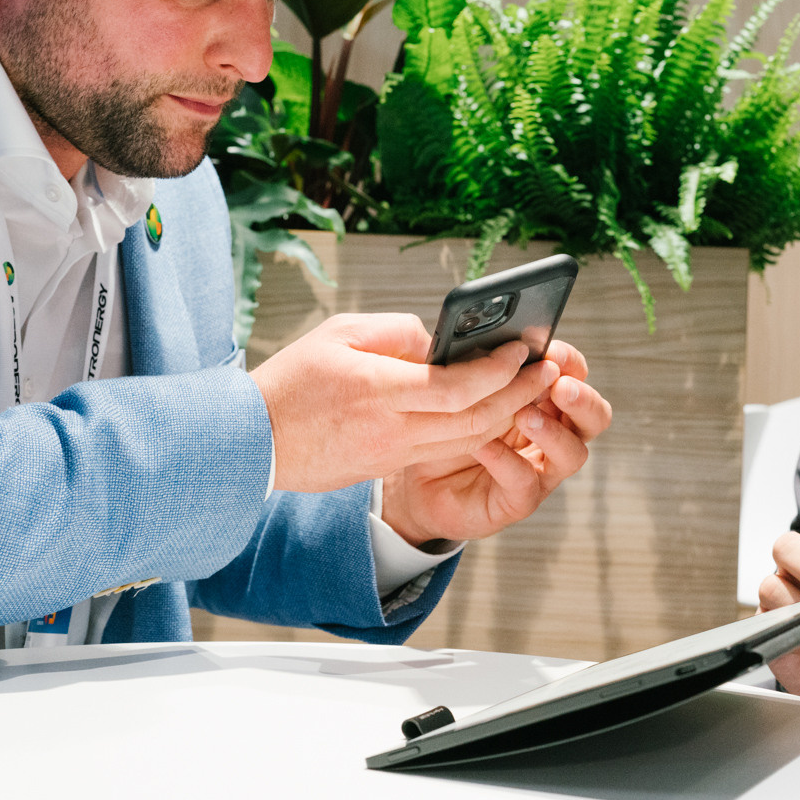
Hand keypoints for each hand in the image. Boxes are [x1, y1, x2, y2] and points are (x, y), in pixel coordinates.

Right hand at [251, 313, 559, 492]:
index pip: (458, 387)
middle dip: (520, 395)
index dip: (499, 369)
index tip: (523, 348)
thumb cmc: (291, 380)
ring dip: (507, 416)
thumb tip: (441, 344)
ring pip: (468, 441)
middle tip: (548, 369)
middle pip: (476, 420)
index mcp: (380, 392)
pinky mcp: (388, 467)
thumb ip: (398, 332)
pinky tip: (494, 410)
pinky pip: (446, 451)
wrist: (250, 442)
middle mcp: (393, 430)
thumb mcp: (340, 335)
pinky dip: (478, 431)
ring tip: (531, 387)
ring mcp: (393, 455)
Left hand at [379, 340, 609, 545]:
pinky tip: (485, 447)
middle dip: (582, 399)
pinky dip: (507, 461)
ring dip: (552, 431)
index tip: (552, 351)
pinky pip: (526, 483)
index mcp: (545, 402)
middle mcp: (552, 436)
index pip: (576, 377)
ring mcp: (540, 470)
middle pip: (595, 417)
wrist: (417, 482)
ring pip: (574, 453)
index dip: (570, 363)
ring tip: (524, 415)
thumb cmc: (446, 430)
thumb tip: (493, 340)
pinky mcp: (517, 501)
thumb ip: (485, 369)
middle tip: (559, 385)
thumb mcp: (464, 392)